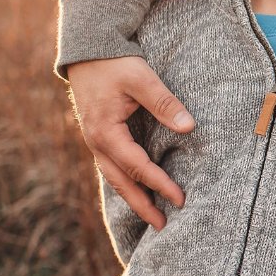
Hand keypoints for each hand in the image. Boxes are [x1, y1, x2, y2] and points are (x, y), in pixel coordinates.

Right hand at [66, 56, 194, 228]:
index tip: (180, 199)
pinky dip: (125, 182)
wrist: (87, 50)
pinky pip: (111, 167)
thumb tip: (188, 127)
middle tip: (163, 226)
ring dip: (133, 198)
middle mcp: (96, 142)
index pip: (137, 167)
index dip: (159, 184)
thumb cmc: (114, 63)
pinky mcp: (99, 136)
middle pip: (121, 182)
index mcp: (106, 132)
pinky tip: (137, 191)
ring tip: (152, 216)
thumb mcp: (141, 78)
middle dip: (142, 205)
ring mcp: (94, 140)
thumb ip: (165, 103)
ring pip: (114, 178)